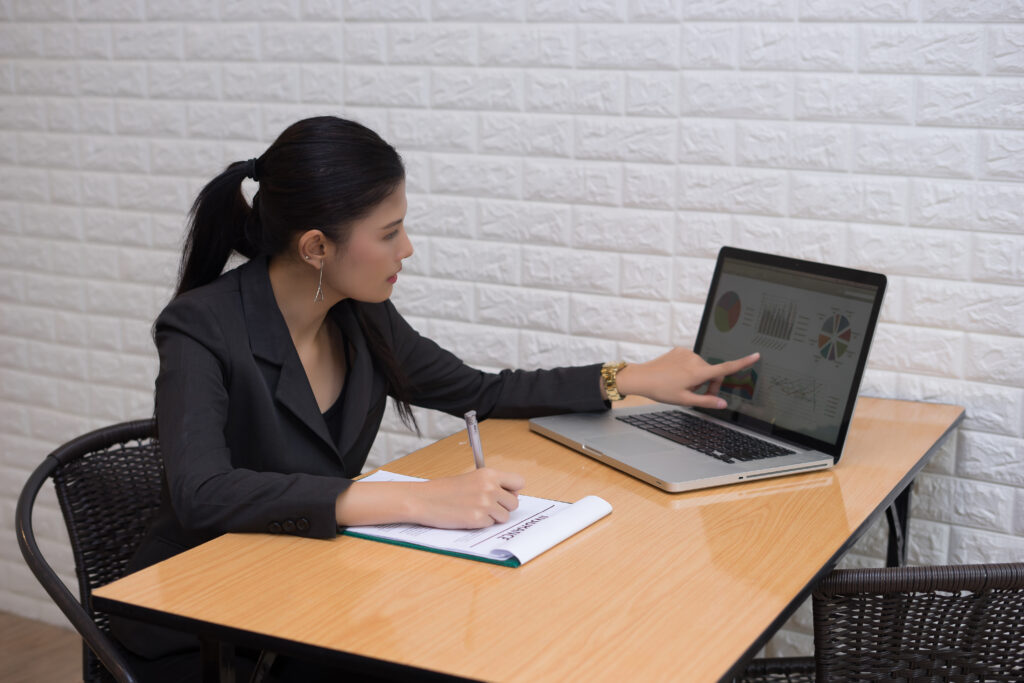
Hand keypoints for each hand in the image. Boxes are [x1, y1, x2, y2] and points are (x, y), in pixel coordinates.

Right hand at [408, 468, 524, 528]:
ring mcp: (484, 504)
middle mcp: (490, 488)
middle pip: (514, 503)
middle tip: (487, 506)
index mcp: (488, 474)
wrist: (423, 500)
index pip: (519, 482)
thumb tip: (510, 494)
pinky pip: (490, 525)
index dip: (513, 490)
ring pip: (504, 517)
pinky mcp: (477, 519)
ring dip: (493, 517)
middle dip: (503, 506)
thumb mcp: (471, 478)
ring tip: (475, 510)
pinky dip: (481, 524)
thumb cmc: (443, 490)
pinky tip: (467, 516)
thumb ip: (491, 484)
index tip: (505, 494)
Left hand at [614, 348, 759, 408]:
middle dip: (709, 385)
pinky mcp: (680, 350)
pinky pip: (692, 361)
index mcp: (698, 372)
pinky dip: (689, 369)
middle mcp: (695, 360)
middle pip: (713, 373)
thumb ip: (706, 402)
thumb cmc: (662, 390)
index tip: (756, 355)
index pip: (725, 368)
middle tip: (696, 396)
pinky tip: (677, 376)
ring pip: (702, 368)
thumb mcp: (685, 401)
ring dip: (698, 378)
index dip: (743, 362)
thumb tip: (723, 404)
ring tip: (683, 386)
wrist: (642, 377)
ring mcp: (687, 353)